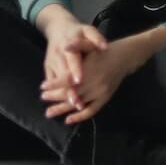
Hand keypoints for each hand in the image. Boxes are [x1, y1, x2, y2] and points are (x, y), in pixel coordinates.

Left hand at [43, 29, 165, 123]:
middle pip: (71, 94)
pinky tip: (68, 119)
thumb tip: (65, 46)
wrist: (123, 57)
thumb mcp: (89, 44)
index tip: (42, 87)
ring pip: (78, 103)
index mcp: (88, 70)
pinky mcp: (105, 98)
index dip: (55, 84)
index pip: (68, 80)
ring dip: (62, 109)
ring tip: (49, 113)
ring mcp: (100, 92)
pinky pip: (91, 111)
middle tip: (42, 98)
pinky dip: (80, 116)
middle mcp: (94, 83)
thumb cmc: (102, 50)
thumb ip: (77, 45)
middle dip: (54, 97)